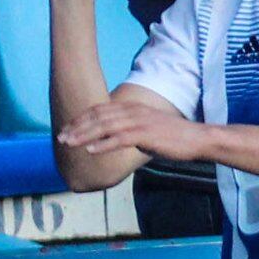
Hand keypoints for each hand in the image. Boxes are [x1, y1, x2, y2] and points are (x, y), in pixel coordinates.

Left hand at [58, 81, 197, 166]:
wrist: (197, 139)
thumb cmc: (174, 137)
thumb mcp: (148, 128)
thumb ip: (130, 129)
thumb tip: (114, 139)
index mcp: (132, 108)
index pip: (100, 109)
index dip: (81, 118)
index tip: (67, 127)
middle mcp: (133, 111)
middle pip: (98, 116)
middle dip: (77, 126)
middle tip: (60, 137)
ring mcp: (139, 122)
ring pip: (105, 127)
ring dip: (84, 135)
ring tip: (69, 143)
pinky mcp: (146, 135)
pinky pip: (119, 139)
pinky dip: (103, 144)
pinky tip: (90, 150)